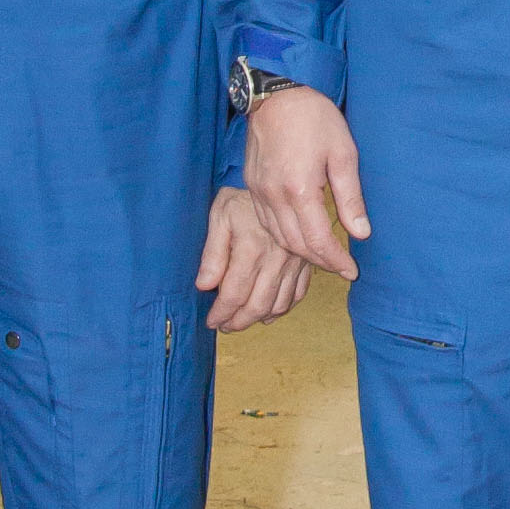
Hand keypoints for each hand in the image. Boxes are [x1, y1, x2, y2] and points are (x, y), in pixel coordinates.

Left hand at [197, 184, 307, 331]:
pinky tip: (268, 312)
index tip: (211, 321)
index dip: (220, 313)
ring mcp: (293, 263)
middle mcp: (275, 260)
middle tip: (225, 326)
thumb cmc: (242, 199)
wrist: (278, 182)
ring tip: (243, 320)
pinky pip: (296, 295)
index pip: (233, 294)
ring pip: (278, 304)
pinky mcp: (305, 262)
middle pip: (257, 305)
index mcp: (251, 249)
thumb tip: (204, 286)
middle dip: (239, 322)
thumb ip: (212, 254)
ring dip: (259, 318)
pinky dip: (282, 309)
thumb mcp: (220, 216)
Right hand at [242, 81, 369, 277]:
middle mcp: (274, 197)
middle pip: (296, 246)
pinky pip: (267, 224)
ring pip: (279, 239)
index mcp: (299, 190)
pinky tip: (300, 237)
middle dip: (321, 261)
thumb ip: (351, 198)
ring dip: (302, 253)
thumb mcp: (343, 154)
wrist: (277, 95)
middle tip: (342, 267)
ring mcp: (258, 193)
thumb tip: (362, 233)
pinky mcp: (251, 187)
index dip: (336, 261)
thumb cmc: (315, 118)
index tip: (352, 271)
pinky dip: (284, 238)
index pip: (318, 241)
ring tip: (325, 256)